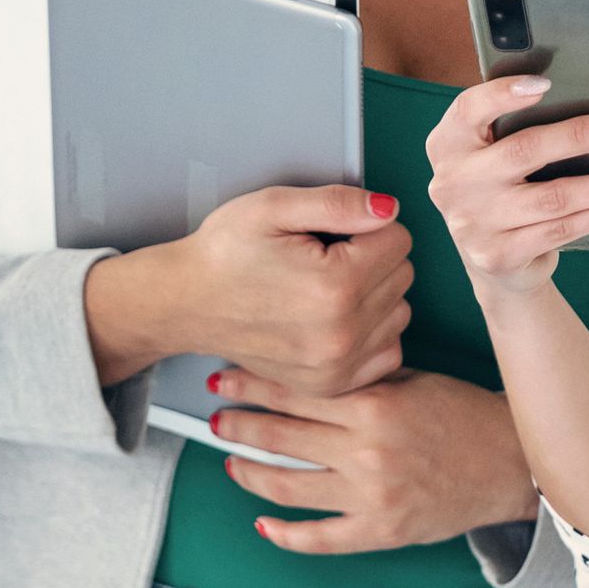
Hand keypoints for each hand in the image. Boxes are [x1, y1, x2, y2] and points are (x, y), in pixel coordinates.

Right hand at [83, 185, 413, 395]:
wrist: (186, 303)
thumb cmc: (224, 254)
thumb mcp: (273, 207)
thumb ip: (339, 203)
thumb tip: (389, 209)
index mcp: (334, 286)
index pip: (399, 239)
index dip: (366, 226)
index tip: (330, 235)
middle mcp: (342, 333)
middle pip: (402, 275)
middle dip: (371, 258)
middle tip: (322, 259)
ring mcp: (337, 366)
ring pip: (400, 312)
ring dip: (376, 295)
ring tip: (326, 288)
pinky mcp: (331, 384)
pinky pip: (388, 351)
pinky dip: (372, 332)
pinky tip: (338, 318)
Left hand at [204, 368, 541, 554]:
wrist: (511, 464)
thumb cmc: (464, 416)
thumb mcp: (413, 380)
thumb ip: (362, 376)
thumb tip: (308, 366)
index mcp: (374, 405)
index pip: (294, 391)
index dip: (251, 383)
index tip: (226, 378)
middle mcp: (367, 451)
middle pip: (280, 436)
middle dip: (238, 424)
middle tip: (216, 417)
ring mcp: (371, 495)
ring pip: (288, 487)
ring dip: (249, 473)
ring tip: (230, 460)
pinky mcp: (381, 531)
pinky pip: (320, 538)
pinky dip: (285, 534)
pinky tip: (264, 522)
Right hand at [425, 77, 588, 293]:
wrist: (497, 264)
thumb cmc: (506, 191)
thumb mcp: (496, 158)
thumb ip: (519, 130)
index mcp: (448, 145)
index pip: (468, 109)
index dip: (503, 94)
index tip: (545, 84)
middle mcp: (452, 183)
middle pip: (525, 150)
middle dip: (582, 135)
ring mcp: (473, 224)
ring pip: (555, 197)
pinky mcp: (499, 256)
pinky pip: (563, 230)